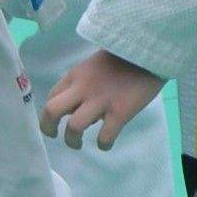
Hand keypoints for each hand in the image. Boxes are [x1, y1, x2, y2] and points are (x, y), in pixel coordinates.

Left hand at [39, 48, 162, 146]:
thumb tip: (78, 110)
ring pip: (74, 127)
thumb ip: (82, 85)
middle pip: (52, 111)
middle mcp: (83, 88)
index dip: (49, 113)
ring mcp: (101, 100)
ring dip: (72, 141)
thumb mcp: (93, 66)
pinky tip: (106, 144)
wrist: (149, 51)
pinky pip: (105, 136)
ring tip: (78, 144)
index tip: (56, 121)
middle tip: (56, 136)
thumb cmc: (123, 58)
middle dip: (48, 128)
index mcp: (75, 75)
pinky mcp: (120, 111)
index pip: (51, 97)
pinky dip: (103, 144)